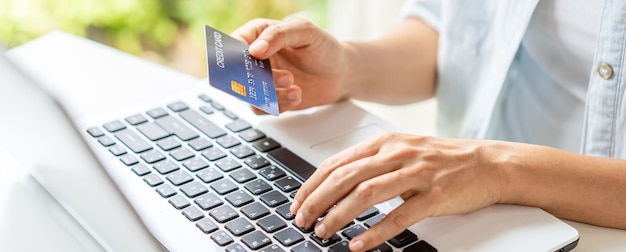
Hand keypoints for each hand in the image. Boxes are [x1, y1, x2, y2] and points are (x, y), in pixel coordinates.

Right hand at [231, 18, 349, 113]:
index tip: (253, 62)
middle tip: (283, 76)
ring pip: (248, 93)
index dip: (236, 55)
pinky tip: (296, 94)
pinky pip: (262, 107)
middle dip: (256, 78)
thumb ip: (279, 35)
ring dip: (270, 93)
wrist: (340, 74)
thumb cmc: (323, 48)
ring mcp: (262, 79)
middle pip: (236, 72)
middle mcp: (256, 58)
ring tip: (294, 85)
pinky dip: (279, 104)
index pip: (234, 43)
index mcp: (258, 34)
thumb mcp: (306, 32)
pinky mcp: (270, 98)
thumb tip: (254, 49)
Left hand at [290, 133, 504, 250]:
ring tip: (324, 232)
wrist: (488, 163)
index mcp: (385, 142)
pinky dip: (376, 231)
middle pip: (345, 177)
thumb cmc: (443, 159)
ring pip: (366, 194)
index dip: (312, 184)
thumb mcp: (403, 149)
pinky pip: (399, 216)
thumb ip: (372, 162)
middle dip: (317, 201)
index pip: (337, 162)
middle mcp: (397, 154)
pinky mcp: (434, 195)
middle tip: (303, 220)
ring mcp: (416, 173)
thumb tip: (336, 183)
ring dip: (339, 215)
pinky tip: (360, 244)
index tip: (298, 201)